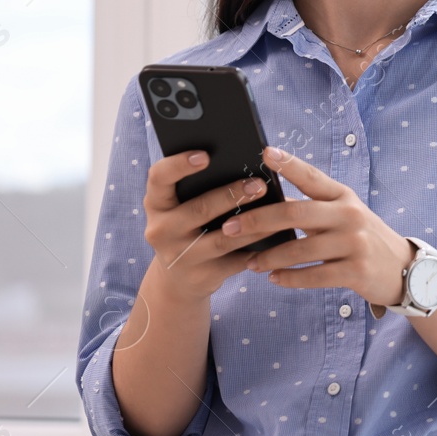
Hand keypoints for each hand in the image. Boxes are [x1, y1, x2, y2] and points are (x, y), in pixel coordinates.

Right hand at [142, 149, 276, 305]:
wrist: (177, 280)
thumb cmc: (188, 226)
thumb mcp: (181, 207)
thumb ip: (200, 186)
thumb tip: (245, 161)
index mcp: (156, 203)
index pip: (159, 177)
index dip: (179, 164)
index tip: (205, 155)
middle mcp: (161, 230)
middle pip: (199, 209)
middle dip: (232, 195)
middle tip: (259, 184)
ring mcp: (180, 256)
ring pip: (223, 238)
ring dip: (254, 224)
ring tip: (278, 209)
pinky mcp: (203, 276)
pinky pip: (238, 260)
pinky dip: (261, 248)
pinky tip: (280, 236)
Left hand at [232, 145, 414, 313]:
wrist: (403, 268)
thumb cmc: (362, 237)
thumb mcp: (344, 214)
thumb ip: (312, 207)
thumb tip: (267, 200)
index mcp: (343, 196)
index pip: (312, 176)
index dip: (288, 164)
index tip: (264, 153)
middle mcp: (350, 215)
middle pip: (295, 213)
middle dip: (258, 220)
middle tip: (229, 227)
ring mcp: (355, 243)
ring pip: (300, 250)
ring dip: (269, 257)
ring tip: (250, 262)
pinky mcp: (356, 271)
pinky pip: (314, 276)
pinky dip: (289, 278)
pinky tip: (273, 277)